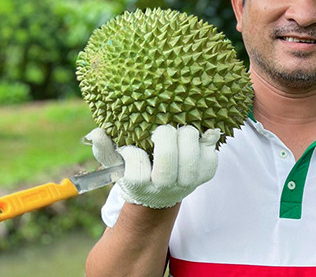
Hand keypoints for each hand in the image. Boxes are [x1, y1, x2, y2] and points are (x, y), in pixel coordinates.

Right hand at [84, 125, 218, 208]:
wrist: (163, 193)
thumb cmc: (136, 171)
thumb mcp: (116, 164)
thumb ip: (104, 149)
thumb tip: (96, 133)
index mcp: (142, 186)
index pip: (136, 171)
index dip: (133, 155)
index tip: (131, 148)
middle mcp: (166, 187)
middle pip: (167, 160)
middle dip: (164, 137)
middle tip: (161, 130)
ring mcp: (189, 182)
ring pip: (191, 155)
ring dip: (186, 136)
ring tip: (180, 130)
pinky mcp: (206, 173)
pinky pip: (210, 154)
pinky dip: (206, 140)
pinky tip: (199, 134)